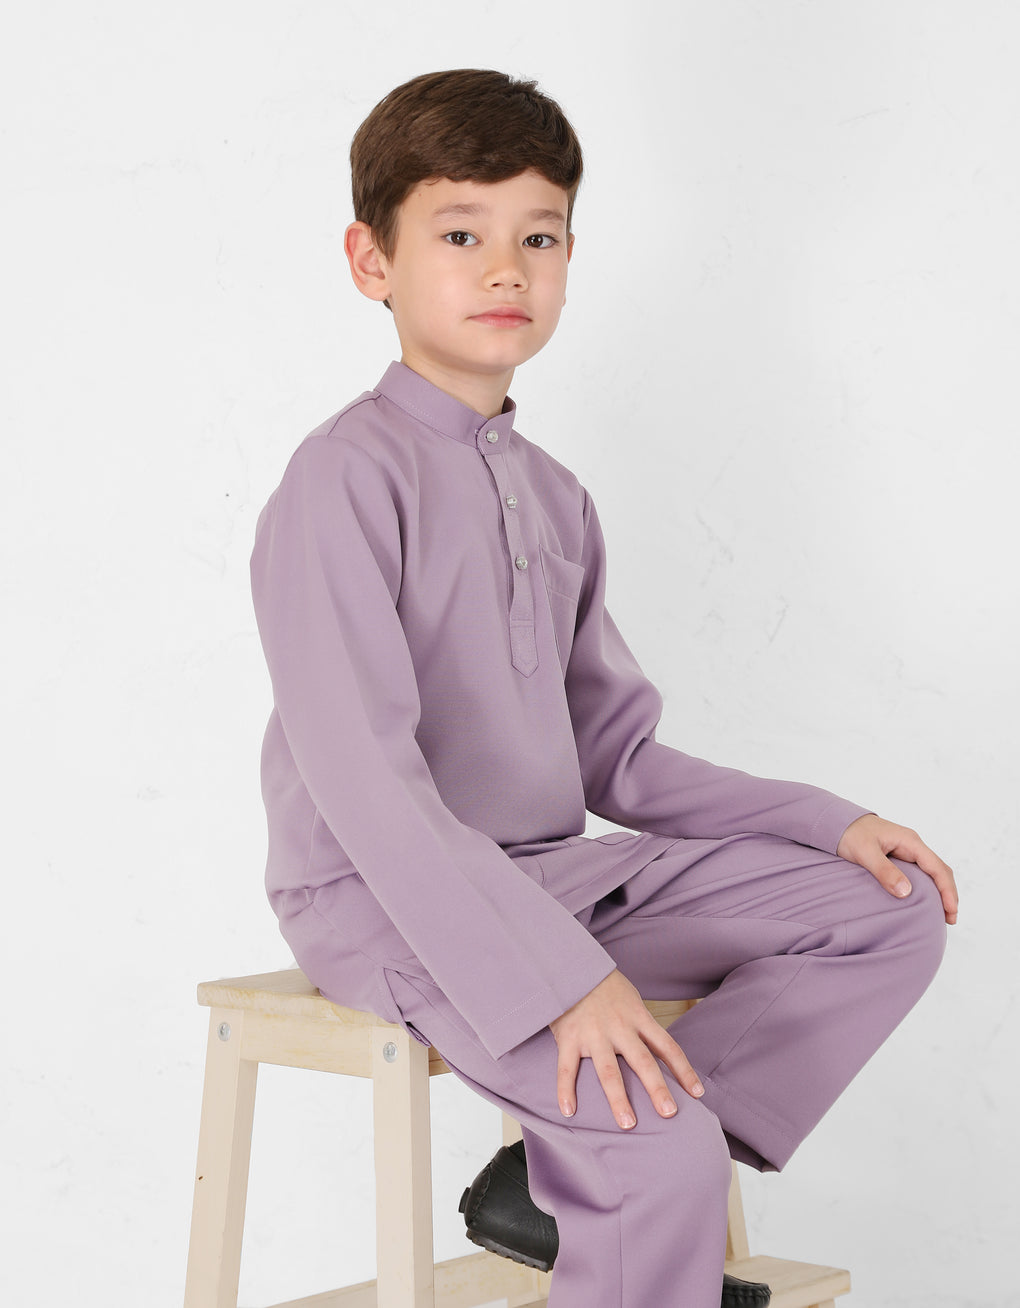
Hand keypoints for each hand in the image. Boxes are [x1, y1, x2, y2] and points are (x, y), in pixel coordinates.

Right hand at [549, 968, 704, 1128]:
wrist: (571, 964)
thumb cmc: (605, 986)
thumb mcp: (631, 999)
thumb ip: (642, 1025)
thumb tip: (659, 1053)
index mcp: (638, 1018)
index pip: (668, 1047)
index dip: (683, 1071)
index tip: (697, 1094)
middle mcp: (619, 1028)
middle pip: (643, 1062)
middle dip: (657, 1089)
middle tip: (669, 1113)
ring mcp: (593, 1034)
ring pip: (608, 1071)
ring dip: (618, 1099)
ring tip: (627, 1124)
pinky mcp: (569, 1037)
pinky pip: (567, 1069)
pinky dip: (566, 1091)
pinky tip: (569, 1111)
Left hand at [836, 813, 957, 924]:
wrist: (837, 822)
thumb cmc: (850, 834)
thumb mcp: (864, 853)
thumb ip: (884, 871)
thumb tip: (906, 892)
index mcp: (910, 841)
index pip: (937, 867)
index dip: (947, 890)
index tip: (951, 912)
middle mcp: (913, 845)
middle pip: (940, 870)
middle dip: (948, 894)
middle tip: (950, 919)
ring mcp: (907, 850)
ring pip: (932, 872)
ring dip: (940, 891)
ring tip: (942, 914)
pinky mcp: (899, 856)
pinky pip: (920, 872)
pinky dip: (928, 887)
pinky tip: (925, 900)